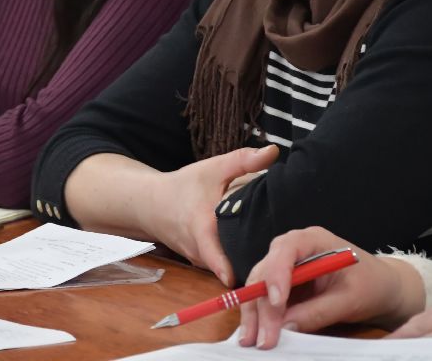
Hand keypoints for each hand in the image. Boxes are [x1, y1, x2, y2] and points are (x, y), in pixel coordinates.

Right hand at [147, 145, 278, 285]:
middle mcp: (200, 251)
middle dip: (252, 264)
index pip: (213, 254)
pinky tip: (253, 253)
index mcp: (202, 227)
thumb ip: (243, 161)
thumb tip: (273, 152)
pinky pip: (222, 266)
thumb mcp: (212, 168)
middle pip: (230, 263)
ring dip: (245, 263)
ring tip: (273, 260)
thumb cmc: (184, 186)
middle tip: (278, 265)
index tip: (238, 279)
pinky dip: (235, 261)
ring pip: (228, 266)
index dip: (225, 267)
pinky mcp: (202, 264)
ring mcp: (200, 261)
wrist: (152, 205)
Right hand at [238, 226, 423, 349]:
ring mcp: (285, 266)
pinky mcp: (284, 285)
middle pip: (265, 272)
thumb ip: (318, 311)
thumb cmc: (371, 285)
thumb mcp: (350, 299)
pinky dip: (260, 317)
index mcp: (311, 240)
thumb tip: (286, 326)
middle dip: (260, 305)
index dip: (276, 276)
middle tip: (260, 337)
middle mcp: (292, 249)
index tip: (277, 304)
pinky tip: (256, 334)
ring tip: (252, 340)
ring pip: (259, 287)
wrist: (382, 287)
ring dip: (254, 314)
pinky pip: (265, 300)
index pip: (285, 251)